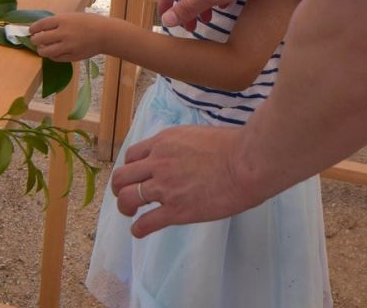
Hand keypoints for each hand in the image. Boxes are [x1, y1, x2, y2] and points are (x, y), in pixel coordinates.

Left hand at [28, 12, 118, 60]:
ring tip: (41, 49)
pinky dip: (52, 56)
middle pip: (41, 39)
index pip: (41, 24)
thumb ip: (58, 22)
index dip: (33, 28)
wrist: (104, 34)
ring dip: (41, 50)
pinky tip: (52, 53)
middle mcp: (63, 33)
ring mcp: (67, 46)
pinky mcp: (72, 56)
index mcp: (62, 20)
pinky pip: (56, 58)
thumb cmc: (88, 22)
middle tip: (35, 40)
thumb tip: (42, 28)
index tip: (31, 30)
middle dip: (35, 40)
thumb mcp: (72, 16)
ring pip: (46, 51)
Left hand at [110, 124, 255, 236]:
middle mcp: (158, 163)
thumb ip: (181, 146)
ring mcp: (165, 187)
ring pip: (128, 198)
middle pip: (122, 176)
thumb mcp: (197, 135)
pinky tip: (139, 231)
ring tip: (130, 213)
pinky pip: (146, 222)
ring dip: (125, 207)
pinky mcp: (176, 210)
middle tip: (126, 195)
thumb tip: (183, 155)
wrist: (246, 163)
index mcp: (164, 142)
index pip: (132, 155)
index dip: (131, 168)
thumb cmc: (233, 147)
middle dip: (120, 187)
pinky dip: (138, 229)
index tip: (137, 177)